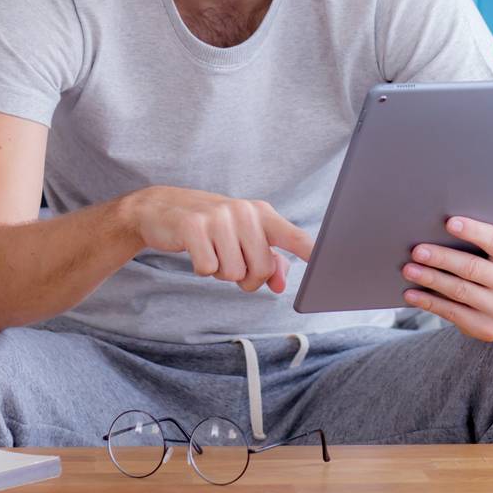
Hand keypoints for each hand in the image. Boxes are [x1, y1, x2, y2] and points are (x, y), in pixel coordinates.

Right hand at [120, 185, 313, 293]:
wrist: (164, 209)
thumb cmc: (213, 227)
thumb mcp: (243, 238)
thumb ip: (269, 260)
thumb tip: (281, 283)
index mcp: (261, 213)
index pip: (292, 235)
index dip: (311, 251)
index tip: (328, 262)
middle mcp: (243, 211)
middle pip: (261, 270)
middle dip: (246, 276)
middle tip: (231, 260)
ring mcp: (218, 217)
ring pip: (234, 273)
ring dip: (222, 272)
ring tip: (213, 250)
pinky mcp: (193, 227)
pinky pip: (208, 269)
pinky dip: (202, 268)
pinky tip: (196, 250)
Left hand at [401, 189, 492, 341]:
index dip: (473, 231)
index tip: (448, 222)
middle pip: (473, 268)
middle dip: (441, 258)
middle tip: (416, 250)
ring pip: (460, 292)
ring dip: (430, 280)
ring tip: (408, 269)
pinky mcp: (489, 330)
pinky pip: (454, 315)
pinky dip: (430, 303)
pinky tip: (412, 294)